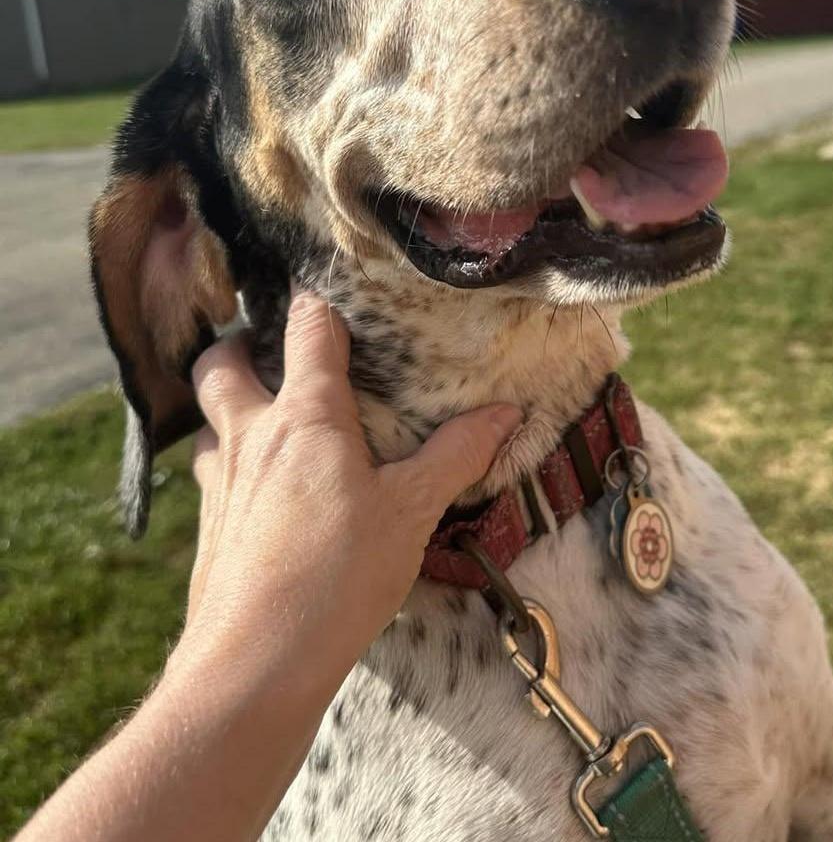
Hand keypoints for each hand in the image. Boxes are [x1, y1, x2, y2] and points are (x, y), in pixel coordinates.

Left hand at [173, 290, 520, 698]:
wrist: (255, 661)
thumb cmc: (340, 575)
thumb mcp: (412, 512)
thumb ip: (457, 455)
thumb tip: (507, 413)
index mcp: (306, 417)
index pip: (308, 330)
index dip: (319, 302)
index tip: (331, 291)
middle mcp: (251, 436)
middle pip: (221, 363)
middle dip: (240, 345)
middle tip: (271, 351)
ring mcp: (219, 482)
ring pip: (206, 421)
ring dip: (226, 407)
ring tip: (262, 418)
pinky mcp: (206, 528)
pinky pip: (207, 475)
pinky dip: (226, 463)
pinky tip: (257, 493)